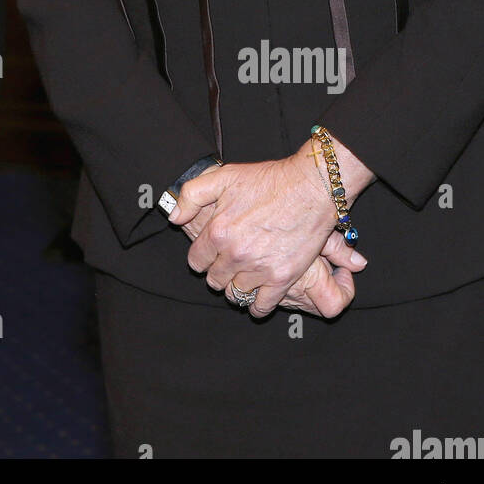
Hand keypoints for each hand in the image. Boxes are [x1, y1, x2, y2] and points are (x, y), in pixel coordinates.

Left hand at [169, 149, 367, 317]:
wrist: (310, 189)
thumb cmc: (268, 180)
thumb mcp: (223, 176)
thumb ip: (192, 195)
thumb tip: (174, 217)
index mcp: (218, 232)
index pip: (196, 262)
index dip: (202, 257)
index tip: (210, 253)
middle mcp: (235, 254)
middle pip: (214, 280)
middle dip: (218, 272)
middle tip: (229, 262)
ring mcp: (259, 269)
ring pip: (236, 294)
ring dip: (236, 287)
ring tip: (243, 275)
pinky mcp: (282, 279)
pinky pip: (261, 307)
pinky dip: (256, 306)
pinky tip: (258, 295)